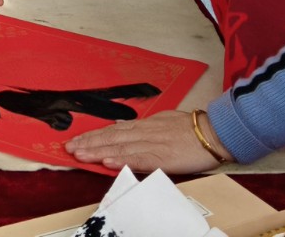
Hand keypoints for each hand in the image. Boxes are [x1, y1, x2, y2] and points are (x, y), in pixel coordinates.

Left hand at [64, 111, 223, 175]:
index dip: (94, 135)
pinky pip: (138, 158)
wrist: (216, 132)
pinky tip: (107, 162)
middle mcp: (146, 132)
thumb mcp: (165, 122)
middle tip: (68, 148)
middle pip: (112, 137)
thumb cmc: (193, 129)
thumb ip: (145, 128)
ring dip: (98, 151)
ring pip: (120, 147)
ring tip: (80, 154)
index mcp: (146, 125)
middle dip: (89, 143)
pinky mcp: (163, 156)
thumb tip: (126, 130)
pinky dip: (121, 160)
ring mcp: (153, 143)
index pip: (114, 131)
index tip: (77, 140)